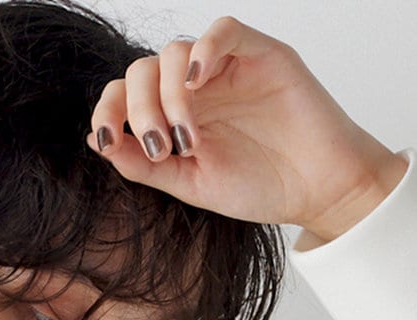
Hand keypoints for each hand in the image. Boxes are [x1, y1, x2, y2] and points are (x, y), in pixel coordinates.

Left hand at [86, 15, 403, 237]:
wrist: (318, 191)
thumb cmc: (261, 187)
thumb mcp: (192, 184)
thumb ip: (146, 166)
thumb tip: (98, 143)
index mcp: (175, 114)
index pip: (126, 93)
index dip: (107, 110)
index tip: (104, 140)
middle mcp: (196, 87)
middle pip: (143, 70)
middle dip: (138, 109)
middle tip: (161, 148)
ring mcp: (227, 67)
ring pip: (175, 52)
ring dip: (167, 94)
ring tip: (185, 138)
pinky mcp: (261, 54)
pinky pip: (223, 31)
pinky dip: (203, 50)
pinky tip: (196, 83)